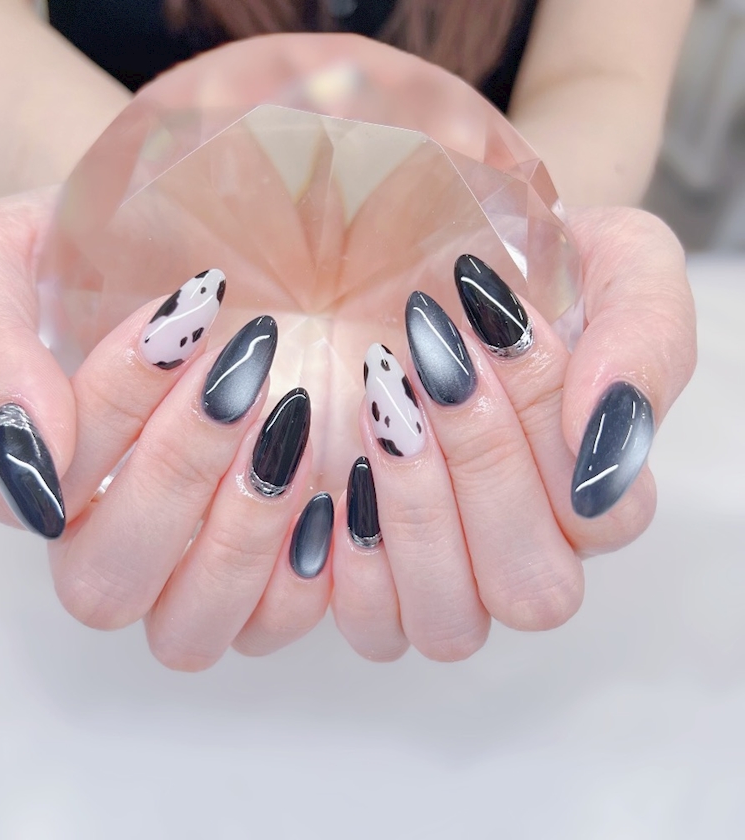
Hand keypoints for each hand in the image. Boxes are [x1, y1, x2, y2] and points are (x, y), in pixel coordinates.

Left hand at [329, 206, 696, 660]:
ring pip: (451, 625)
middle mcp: (521, 538)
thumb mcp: (609, 258)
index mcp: (588, 478)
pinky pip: (373, 628)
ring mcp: (439, 562)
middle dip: (483, 469)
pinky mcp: (362, 563)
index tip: (495, 323)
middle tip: (434, 361)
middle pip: (532, 588)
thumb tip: (607, 434)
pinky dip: (355, 566)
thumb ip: (643, 338)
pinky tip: (346, 472)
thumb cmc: (512, 253)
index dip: (551, 428)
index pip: (604, 515)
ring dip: (419, 520)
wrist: (405, 242)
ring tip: (384, 406)